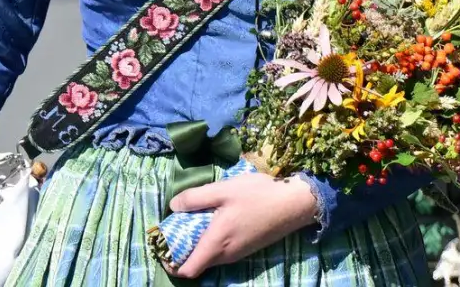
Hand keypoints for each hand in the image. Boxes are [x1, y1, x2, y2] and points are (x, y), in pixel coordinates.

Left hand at [168, 173, 318, 277]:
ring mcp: (238, 254)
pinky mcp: (248, 248)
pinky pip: (223, 252)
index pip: (187, 270)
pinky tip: (217, 221)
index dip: (171, 264)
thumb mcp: (223, 189)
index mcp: (216, 243)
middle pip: (197, 264)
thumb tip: (174, 206)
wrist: (294, 203)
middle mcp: (226, 255)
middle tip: (178, 228)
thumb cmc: (258, 195)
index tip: (164, 248)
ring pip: (211, 258)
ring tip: (197, 221)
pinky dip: (213, 242)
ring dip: (200, 245)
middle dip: (183, 252)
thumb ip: (196, 198)